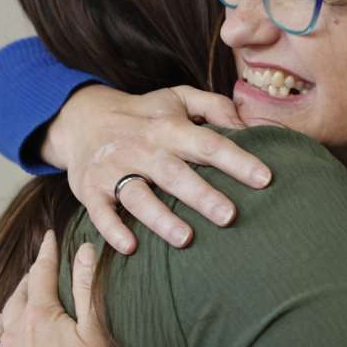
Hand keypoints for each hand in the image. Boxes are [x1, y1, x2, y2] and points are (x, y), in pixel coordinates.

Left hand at [0, 231, 117, 346]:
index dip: (48, 252)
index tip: (51, 236)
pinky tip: (7, 329)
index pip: (41, 273)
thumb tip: (86, 251)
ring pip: (4, 314)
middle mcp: (16, 330)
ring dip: (15, 299)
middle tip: (41, 263)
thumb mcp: (96, 331)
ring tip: (25, 292)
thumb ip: (88, 288)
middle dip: (30, 274)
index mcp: (40, 315)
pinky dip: (1, 326)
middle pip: (20, 292)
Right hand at [43, 85, 271, 254]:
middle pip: (174, 173)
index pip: (207, 143)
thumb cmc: (145, 115)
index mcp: (168, 127)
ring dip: (160, 218)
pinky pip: (100, 212)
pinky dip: (113, 229)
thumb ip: (214, 107)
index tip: (264, 179)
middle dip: (201, 196)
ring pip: (138, 196)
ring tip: (186, 239)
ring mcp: (114, 169)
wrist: (81, 118)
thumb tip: (250, 125)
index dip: (236, 160)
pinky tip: (130, 247)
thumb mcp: (178, 99)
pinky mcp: (91, 189)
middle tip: (229, 216)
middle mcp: (142, 148)